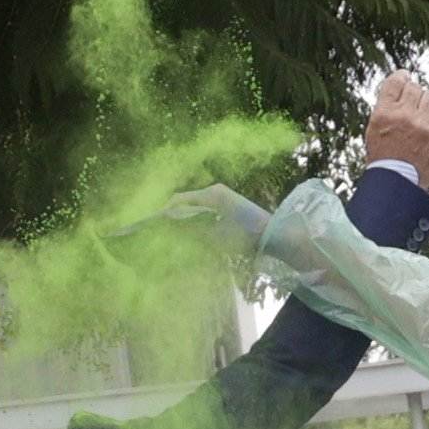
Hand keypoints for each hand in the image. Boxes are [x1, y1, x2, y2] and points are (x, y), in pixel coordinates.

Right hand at [154, 183, 269, 249]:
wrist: (275, 235)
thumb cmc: (245, 237)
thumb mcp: (214, 236)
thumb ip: (190, 229)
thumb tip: (168, 225)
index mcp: (211, 195)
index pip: (179, 200)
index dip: (165, 212)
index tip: (154, 225)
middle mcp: (215, 191)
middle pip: (186, 200)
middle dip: (173, 215)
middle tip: (162, 231)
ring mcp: (223, 196)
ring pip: (195, 204)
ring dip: (185, 217)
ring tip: (175, 233)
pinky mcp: (228, 203)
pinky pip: (205, 208)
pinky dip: (196, 217)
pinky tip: (193, 231)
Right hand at [363, 70, 428, 188]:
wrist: (397, 182)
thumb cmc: (384, 157)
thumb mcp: (375, 128)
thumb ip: (387, 108)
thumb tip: (401, 89)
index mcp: (384, 112)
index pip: (395, 82)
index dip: (402, 76)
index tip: (405, 76)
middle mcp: (403, 115)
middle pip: (415, 88)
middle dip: (414, 92)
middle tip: (414, 99)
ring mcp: (422, 125)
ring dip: (426, 102)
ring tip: (422, 111)